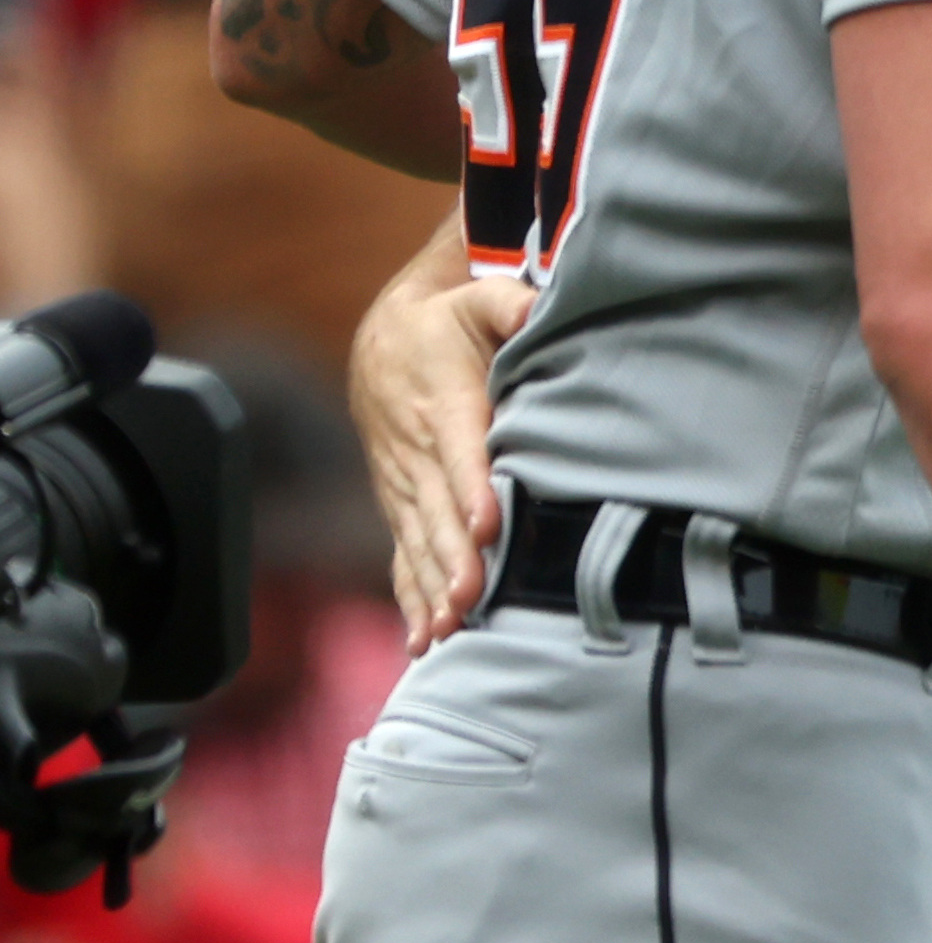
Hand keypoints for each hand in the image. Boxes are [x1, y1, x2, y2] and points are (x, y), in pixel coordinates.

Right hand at [351, 263, 526, 651]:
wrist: (382, 346)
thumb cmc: (447, 326)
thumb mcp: (478, 301)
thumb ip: (510, 302)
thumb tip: (537, 305)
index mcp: (444, 404)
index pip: (459, 449)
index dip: (471, 486)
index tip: (487, 523)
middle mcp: (417, 452)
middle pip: (438, 510)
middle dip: (453, 556)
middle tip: (469, 598)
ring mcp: (404, 487)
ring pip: (419, 541)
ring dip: (431, 587)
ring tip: (448, 629)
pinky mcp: (401, 508)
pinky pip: (403, 556)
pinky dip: (411, 598)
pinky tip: (423, 641)